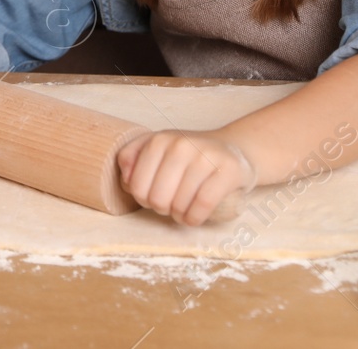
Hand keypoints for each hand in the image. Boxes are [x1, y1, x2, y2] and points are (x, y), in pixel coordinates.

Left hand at [116, 129, 256, 226]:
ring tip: (183, 211)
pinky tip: (194, 218)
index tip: (153, 198)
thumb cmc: (189, 156)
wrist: (232, 150)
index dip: (143, 200)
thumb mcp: (159, 148)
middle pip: (157, 198)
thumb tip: (125, 180)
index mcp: (159, 140)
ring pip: (179, 204)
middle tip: (171, 205)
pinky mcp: (227, 170)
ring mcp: (205, 156)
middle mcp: (181, 145)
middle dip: (161, 209)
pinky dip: (195, 218)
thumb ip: (133, 157)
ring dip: (179, 216)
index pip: (137, 186)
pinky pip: (203, 205)